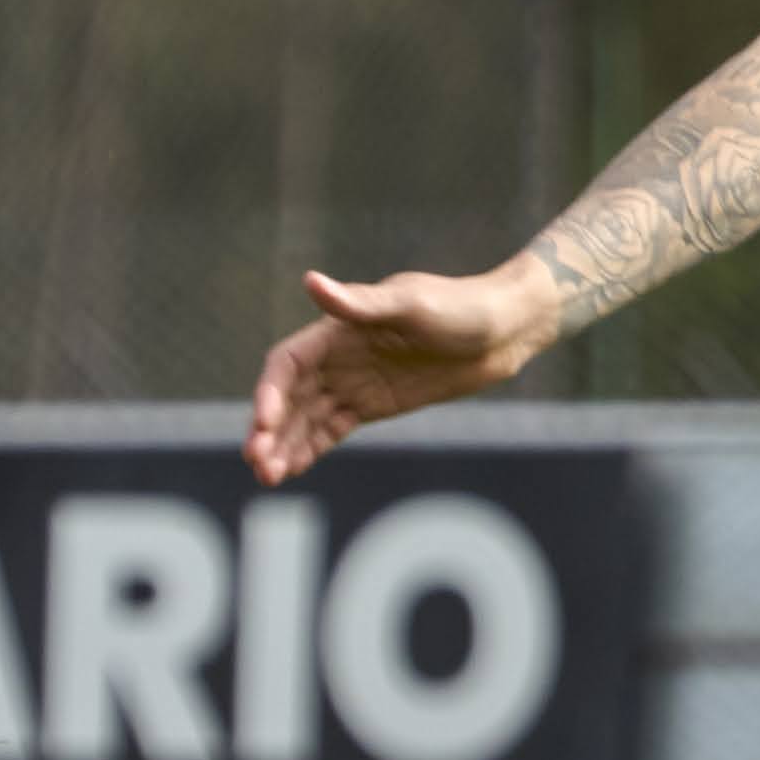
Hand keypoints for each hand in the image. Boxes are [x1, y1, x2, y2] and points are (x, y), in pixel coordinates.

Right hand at [246, 261, 553, 483]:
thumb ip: (360, 303)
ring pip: (305, 418)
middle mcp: (337, 357)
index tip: (266, 424)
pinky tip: (292, 470)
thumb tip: (311, 282)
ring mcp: (353, 383)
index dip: (270, 393)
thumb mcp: (412, 305)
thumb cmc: (459, 307)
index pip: (287, 364)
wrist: (503, 329)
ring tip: (268, 477)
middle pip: (289, 397)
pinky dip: (310, 448)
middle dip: (270, 429)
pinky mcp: (372, 405)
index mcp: (338, 329)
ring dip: (284, 445)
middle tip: (257, 463)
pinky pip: (331, 430)